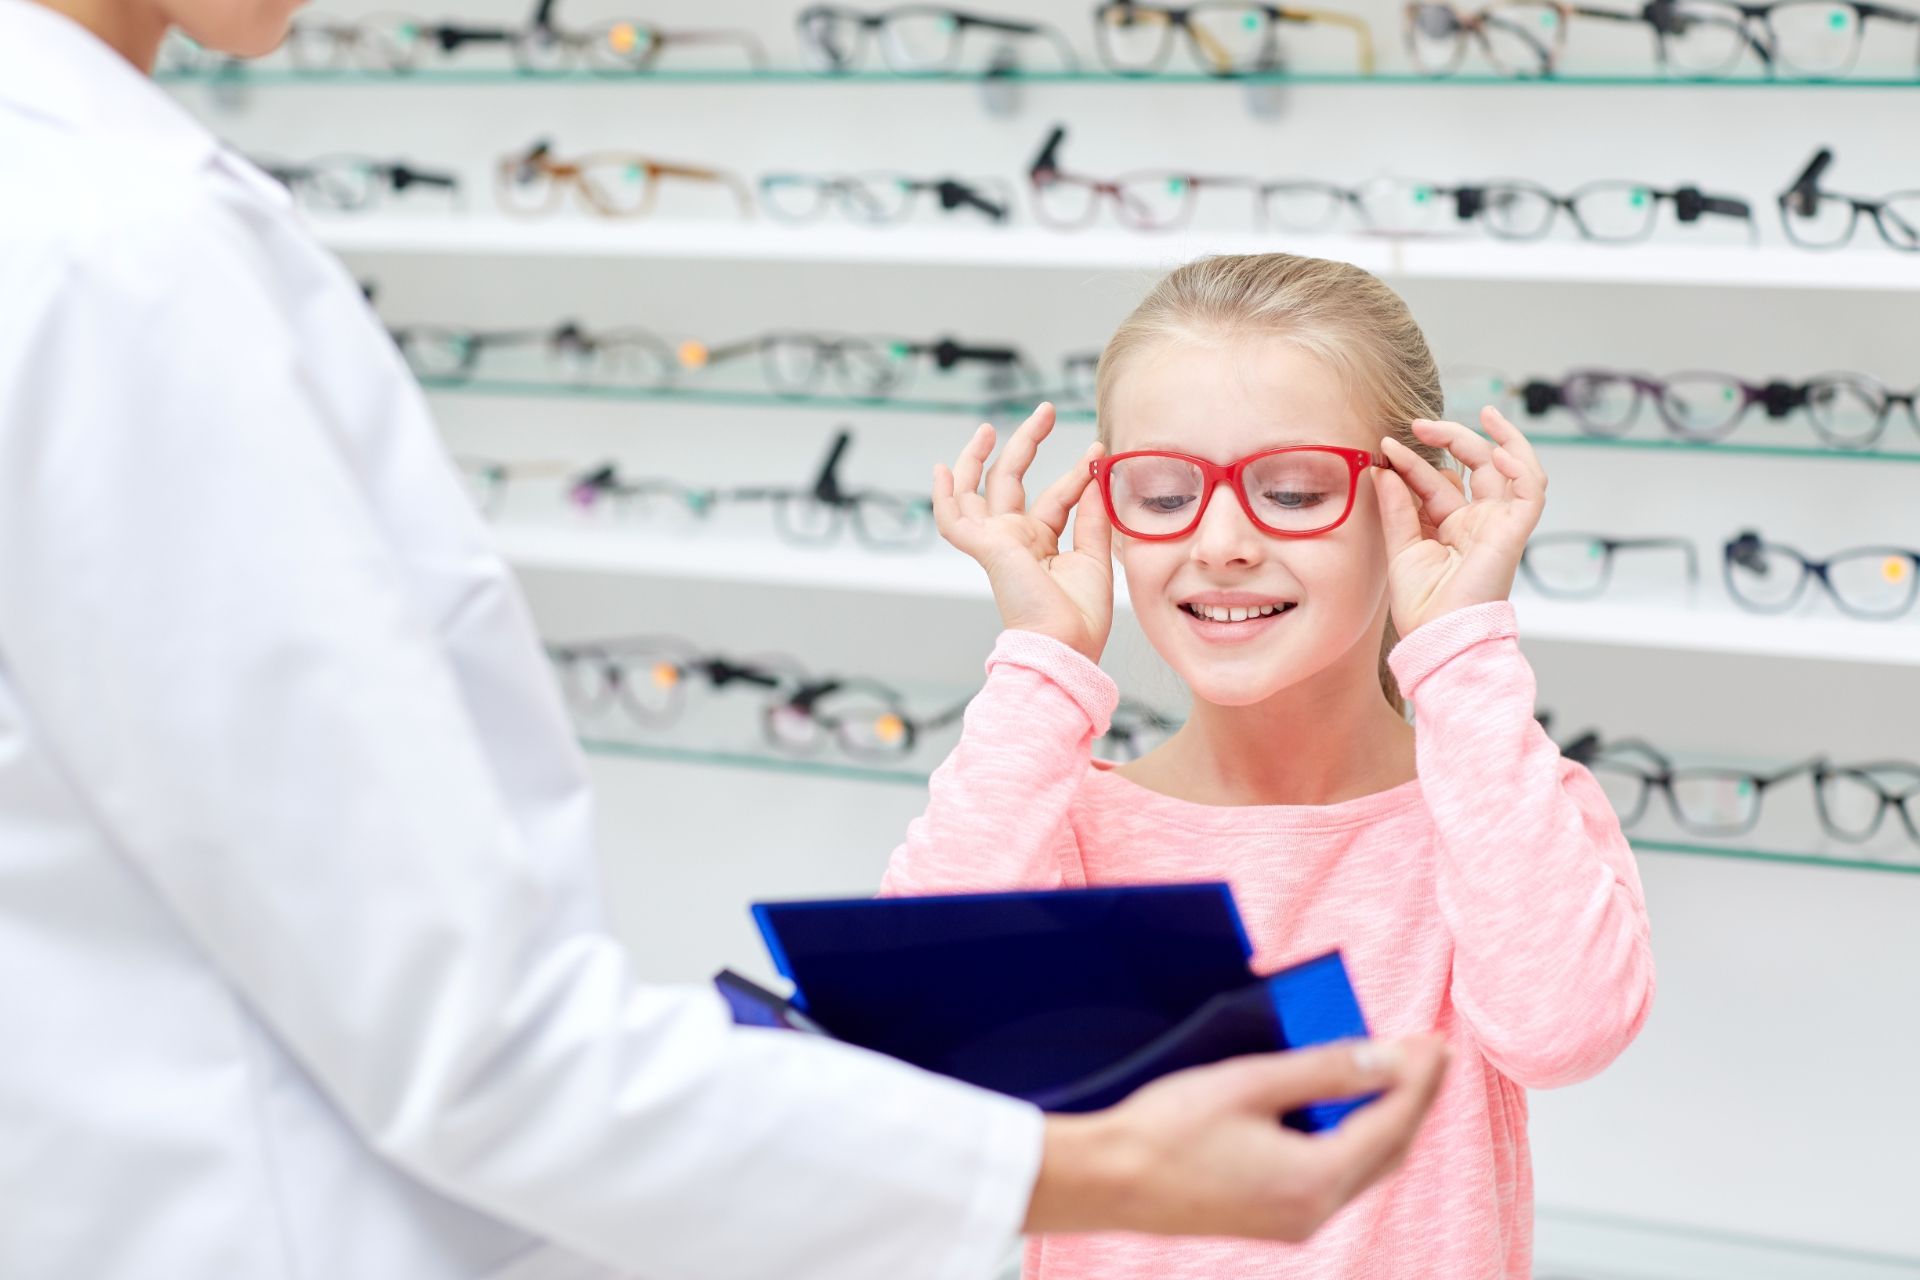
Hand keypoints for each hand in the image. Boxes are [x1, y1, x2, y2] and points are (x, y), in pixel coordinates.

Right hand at [933, 402, 1112, 663]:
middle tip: (1045, 410)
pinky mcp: (985, 547)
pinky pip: (952, 520)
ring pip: (977, 491)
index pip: (1055, 498)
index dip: (1075, 473)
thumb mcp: (1095, 557)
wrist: (1066, 645)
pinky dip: (943, 496)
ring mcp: (997, 543)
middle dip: (1026, 443)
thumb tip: (1096, 477)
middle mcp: (1016, 541)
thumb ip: (1093, 517)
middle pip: (1012, 482)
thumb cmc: (1080, 618)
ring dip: (980, 458)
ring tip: (989, 427)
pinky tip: (942, 470)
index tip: (1096, 452)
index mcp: (1041, 546)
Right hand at [1025, 1035, 1449, 1239]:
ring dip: (1384, 1119)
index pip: (1390, 1122)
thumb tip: (1385, 1058)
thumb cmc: (1166, 1129)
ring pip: (1365, 1166)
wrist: (1107, 1182)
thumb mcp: (1249, 1083)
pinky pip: (1336, 1176)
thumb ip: (1323, 1070)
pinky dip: (1353, 1138)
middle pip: (1388, 1150)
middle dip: (1411, 1098)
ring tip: (1394, 1071)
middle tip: (1426, 1051)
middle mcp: (1314, 1210)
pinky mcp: (1274, 1218)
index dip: (1417, 1077)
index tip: (1435, 1039)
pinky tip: (1344, 1107)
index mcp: (1314, 1180)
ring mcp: (1294, 1221)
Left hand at [1371, 406, 1547, 636]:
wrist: (1438, 636)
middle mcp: (1478, 521)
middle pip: (1476, 465)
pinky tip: (1498, 449)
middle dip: (1452, 438)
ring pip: (1511, 468)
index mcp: (1452, 526)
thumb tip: (1383, 468)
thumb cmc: (1422, 605)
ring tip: (1477, 416)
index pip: (1438, 480)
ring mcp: (1498, 524)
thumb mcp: (1400, 546)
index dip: (1413, 461)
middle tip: (1419, 424)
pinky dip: (1522, 466)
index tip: (1386, 447)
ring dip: (1496, 438)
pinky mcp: (1514, 532)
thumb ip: (1396, 506)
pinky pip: (1531, 490)